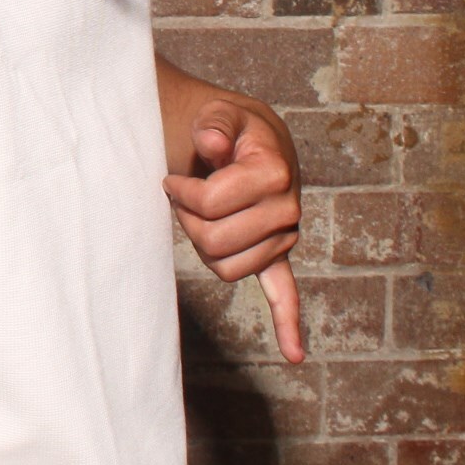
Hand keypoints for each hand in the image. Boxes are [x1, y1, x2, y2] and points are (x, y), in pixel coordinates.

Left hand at [164, 94, 305, 363]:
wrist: (249, 136)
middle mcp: (287, 208)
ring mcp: (283, 235)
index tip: (170, 179)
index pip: (212, 205)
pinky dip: (288, 323)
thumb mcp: (218, 112)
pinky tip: (293, 353)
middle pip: (216, 241)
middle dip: (188, 219)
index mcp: (273, 172)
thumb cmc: (226, 125)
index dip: (181, 192)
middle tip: (180, 195)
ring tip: (199, 214)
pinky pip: (285, 292)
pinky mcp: (276, 253)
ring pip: (228, 266)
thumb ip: (213, 122)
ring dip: (204, 244)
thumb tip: (211, 142)